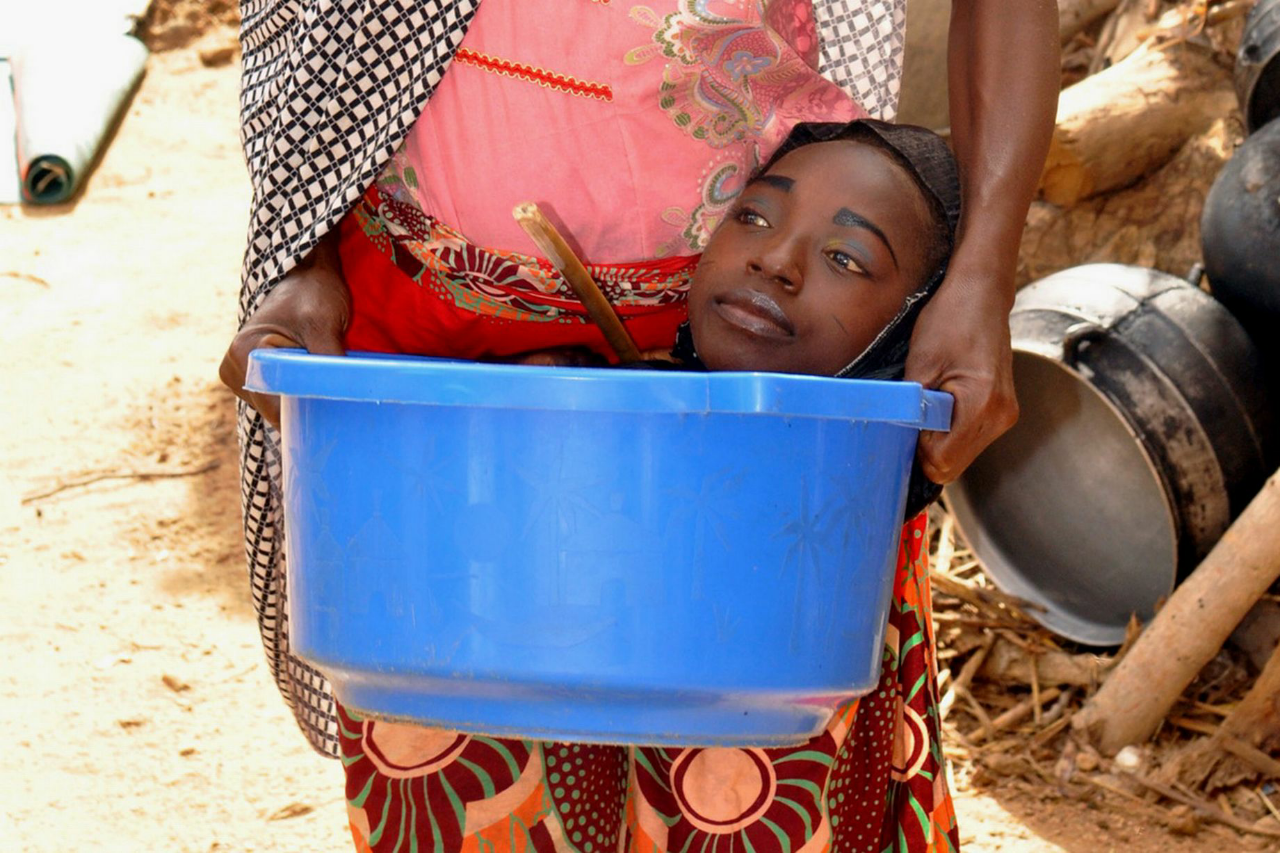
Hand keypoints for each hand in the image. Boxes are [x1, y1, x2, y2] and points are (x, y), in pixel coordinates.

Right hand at [219, 236, 349, 427]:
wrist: (311, 274)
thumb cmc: (315, 293)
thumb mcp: (324, 325)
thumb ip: (326, 362)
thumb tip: (340, 397)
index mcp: (243, 354)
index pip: (273, 408)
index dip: (302, 417)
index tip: (330, 419)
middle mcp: (235, 365)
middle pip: (273, 409)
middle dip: (303, 408)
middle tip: (335, 402)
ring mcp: (244, 370)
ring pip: (277, 403)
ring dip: (301, 398)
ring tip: (324, 383)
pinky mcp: (257, 371)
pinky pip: (279, 393)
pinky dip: (298, 392)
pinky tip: (315, 382)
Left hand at [904, 264, 1018, 483]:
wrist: (980, 294)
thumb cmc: (950, 320)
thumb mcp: (920, 365)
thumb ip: (910, 411)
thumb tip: (896, 446)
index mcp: (982, 405)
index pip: (941, 462)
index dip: (915, 451)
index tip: (902, 427)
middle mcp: (1001, 416)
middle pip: (952, 466)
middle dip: (925, 449)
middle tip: (910, 417)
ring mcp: (1005, 415)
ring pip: (960, 456)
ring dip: (938, 440)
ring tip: (928, 404)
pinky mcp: (1002, 411)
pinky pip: (969, 439)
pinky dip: (950, 432)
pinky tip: (941, 404)